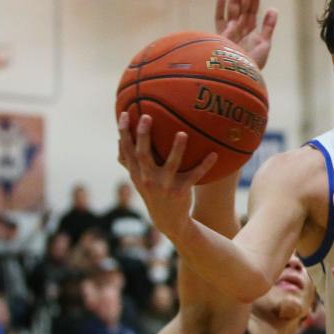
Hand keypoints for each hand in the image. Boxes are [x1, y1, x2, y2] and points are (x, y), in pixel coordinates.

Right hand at [117, 112, 216, 239]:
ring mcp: (164, 186)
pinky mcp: (181, 191)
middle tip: (147, 116)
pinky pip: (194, 176)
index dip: (124, 133)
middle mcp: (148, 179)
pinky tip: (214, 154)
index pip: (127, 150)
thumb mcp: (138, 179)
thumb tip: (118, 140)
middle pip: (143, 155)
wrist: (168, 220)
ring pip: (170, 165)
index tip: (125, 114)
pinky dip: (204, 165)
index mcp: (136, 173)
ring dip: (176, 149)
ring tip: (183, 133)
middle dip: (143, 136)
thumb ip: (129, 161)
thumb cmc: (153, 193)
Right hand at [214, 0, 277, 70]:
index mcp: (249, 25)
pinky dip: (220, 8)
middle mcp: (238, 25)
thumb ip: (268, 26)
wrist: (242, 80)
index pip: (254, 3)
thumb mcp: (264, 44)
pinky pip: (220, 20)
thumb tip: (273, 8)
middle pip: (242, 0)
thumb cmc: (252, 64)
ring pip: (233, 5)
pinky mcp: (222, 37)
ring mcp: (229, 29)